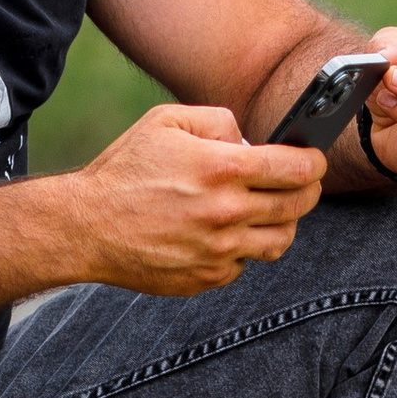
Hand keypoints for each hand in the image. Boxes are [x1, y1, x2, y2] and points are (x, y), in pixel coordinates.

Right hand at [68, 103, 327, 295]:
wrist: (83, 227)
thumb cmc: (122, 171)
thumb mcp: (164, 122)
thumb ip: (217, 120)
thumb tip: (248, 139)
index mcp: (222, 168)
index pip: (298, 168)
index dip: (313, 162)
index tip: (311, 161)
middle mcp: (227, 212)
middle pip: (298, 206)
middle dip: (305, 191)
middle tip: (296, 185)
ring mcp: (219, 250)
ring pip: (280, 241)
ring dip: (281, 224)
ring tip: (264, 212)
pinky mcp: (206, 277)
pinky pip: (243, 265)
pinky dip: (239, 250)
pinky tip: (217, 235)